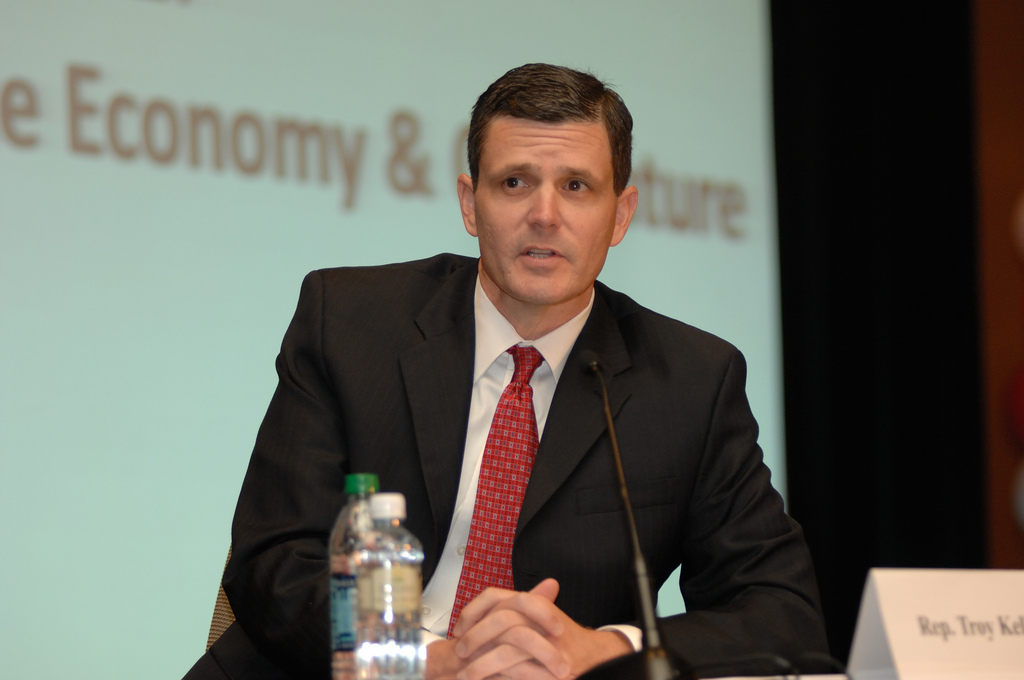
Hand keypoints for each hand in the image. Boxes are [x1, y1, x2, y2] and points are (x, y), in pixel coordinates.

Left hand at [450, 579, 633, 679]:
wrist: (595, 657)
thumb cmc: (563, 640)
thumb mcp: (539, 619)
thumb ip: (513, 612)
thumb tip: (477, 613)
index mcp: (534, 603)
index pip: (495, 596)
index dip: (472, 611)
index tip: (458, 629)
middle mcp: (542, 618)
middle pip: (500, 621)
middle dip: (474, 639)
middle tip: (459, 654)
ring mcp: (550, 643)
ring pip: (507, 650)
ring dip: (482, 665)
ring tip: (465, 675)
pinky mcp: (555, 667)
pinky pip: (521, 672)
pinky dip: (500, 679)